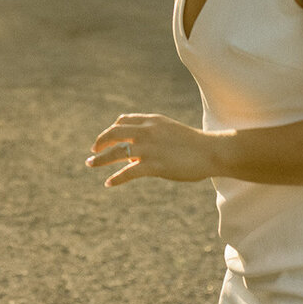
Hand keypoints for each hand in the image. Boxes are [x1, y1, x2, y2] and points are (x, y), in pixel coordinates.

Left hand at [86, 113, 216, 186]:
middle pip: (114, 133)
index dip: (112, 129)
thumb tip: (136, 151)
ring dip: (100, 159)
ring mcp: (148, 148)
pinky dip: (116, 178)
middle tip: (93, 149)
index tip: (107, 138)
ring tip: (90, 163)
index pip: (124, 120)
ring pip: (116, 152)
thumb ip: (153, 136)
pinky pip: (127, 173)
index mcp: (152, 121)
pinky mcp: (152, 166)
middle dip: (100, 141)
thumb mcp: (170, 131)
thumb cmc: (194, 144)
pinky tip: (109, 182)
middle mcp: (146, 131)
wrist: (211, 151)